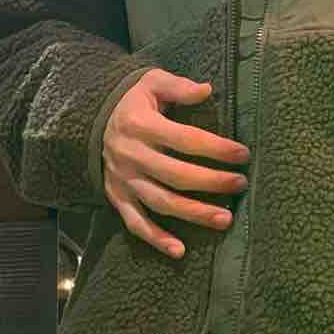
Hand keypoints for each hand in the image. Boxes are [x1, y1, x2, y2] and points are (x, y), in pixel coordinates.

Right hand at [103, 70, 250, 258]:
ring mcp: (123, 179)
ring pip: (161, 202)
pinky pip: (135, 223)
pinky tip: (180, 251)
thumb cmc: (133, 101)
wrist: (90, 119)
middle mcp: (131, 155)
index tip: (243, 154)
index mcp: (141, 124)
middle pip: (176, 175)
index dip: (216, 148)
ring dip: (193, 214)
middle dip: (212, 182)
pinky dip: (156, 239)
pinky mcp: (117, 197)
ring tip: (225, 220)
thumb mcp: (151, 82)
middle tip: (241, 184)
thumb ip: (178, 87)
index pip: (185, 139)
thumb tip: (207, 90)